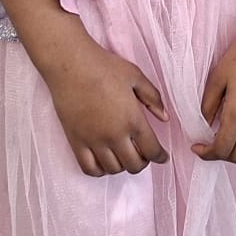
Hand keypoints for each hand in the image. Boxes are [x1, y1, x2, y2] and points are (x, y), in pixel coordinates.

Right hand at [38, 33, 169, 176]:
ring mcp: (94, 141)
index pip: (152, 150)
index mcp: (133, 119)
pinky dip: (100, 170)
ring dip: (122, 166)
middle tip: (143, 154)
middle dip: (142, 163)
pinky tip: (103, 161)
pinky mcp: (76, 141)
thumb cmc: (104, 67)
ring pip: (113, 169)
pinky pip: (89, 168)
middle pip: (133, 165)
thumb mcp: (135, 77)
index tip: (162, 157)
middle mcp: (114, 135)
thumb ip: (153, 98)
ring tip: (123, 155)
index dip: (160, 157)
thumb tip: (164, 117)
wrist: (71, 64)